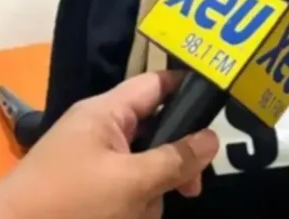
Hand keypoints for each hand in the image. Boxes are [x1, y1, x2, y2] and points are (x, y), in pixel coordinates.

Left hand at [0, 71, 218, 218]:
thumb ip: (174, 160)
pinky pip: (125, 193)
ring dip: (150, 197)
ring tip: (136, 216)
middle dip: (172, 166)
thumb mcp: (129, 183)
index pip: (157, 84)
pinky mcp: (85, 193)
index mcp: (106, 112)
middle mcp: (99, 131)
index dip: (191, 91)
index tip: (221, 113)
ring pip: (144, 171)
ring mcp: (91, 164)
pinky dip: (131, 209)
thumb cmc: (66, 205)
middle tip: (190, 190)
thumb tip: (213, 138)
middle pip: (157, 134)